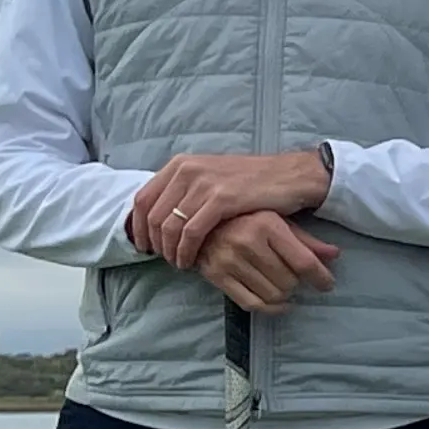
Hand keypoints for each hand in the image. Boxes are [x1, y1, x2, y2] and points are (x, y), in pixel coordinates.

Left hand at [128, 149, 330, 268]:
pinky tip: (192, 261)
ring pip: (170, 226)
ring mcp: (204, 184)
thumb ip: (186, 190)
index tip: (144, 245)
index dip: (138, 226)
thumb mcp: (213, 176)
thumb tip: (162, 214)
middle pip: (152, 214)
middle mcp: (188, 171)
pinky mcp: (222, 199)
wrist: (290, 176)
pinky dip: (187, 250)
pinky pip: (192, 232)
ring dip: (170, 250)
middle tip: (162, 259)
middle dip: (154, 242)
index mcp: (181, 164)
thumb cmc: (253, 181)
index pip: (143, 198)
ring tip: (179, 263)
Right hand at [196, 209, 338, 310]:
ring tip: (282, 285)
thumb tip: (336, 255)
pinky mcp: (216, 276)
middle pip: (290, 282)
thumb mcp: (278, 222)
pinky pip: (252, 304)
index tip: (327, 284)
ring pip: (273, 295)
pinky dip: (271, 309)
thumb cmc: (246, 220)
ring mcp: (229, 260)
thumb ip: (306, 241)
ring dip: (284, 295)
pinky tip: (278, 303)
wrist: (199, 221)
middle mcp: (247, 241)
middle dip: (298, 284)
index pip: (304, 262)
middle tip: (295, 278)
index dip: (322, 278)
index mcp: (267, 225)